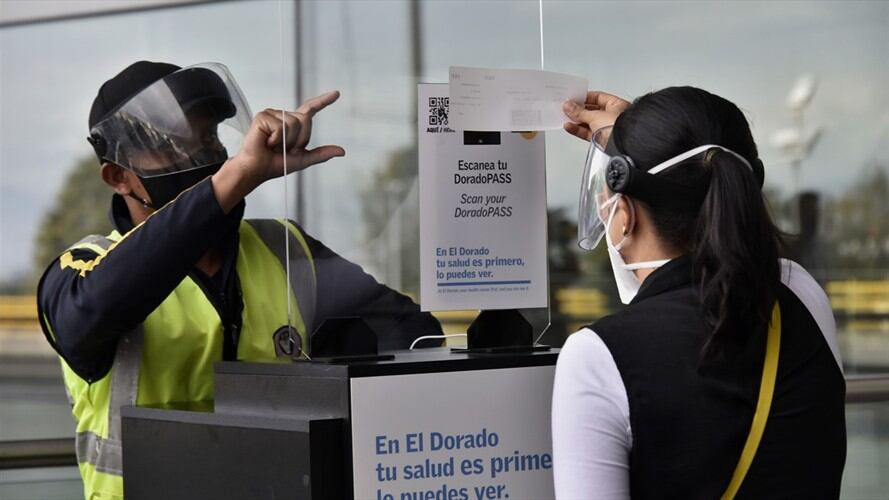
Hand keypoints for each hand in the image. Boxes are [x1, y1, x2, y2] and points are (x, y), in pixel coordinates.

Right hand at [212, 91, 344, 211]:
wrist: (256, 169)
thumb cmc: (275, 164)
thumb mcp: (303, 159)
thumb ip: (321, 153)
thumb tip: (341, 151)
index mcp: (294, 124)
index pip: (311, 109)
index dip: (324, 101)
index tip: (336, 93)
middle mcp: (284, 116)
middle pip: (305, 120)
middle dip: (299, 139)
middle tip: (284, 149)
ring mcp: (273, 114)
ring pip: (294, 124)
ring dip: (287, 141)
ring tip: (274, 146)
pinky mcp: (263, 116)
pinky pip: (280, 127)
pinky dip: (276, 140)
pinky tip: (267, 142)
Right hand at [562, 91, 629, 141]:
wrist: (622, 147)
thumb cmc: (619, 128)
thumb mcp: (595, 115)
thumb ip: (580, 112)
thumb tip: (569, 106)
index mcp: (617, 105)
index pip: (598, 97)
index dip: (585, 97)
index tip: (574, 98)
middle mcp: (613, 116)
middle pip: (592, 111)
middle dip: (578, 110)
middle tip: (567, 108)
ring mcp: (607, 128)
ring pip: (588, 123)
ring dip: (577, 121)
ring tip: (565, 117)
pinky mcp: (601, 140)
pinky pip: (587, 133)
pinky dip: (578, 130)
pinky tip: (570, 127)